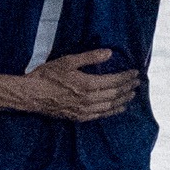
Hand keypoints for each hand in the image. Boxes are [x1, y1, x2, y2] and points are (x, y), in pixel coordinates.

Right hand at [13, 46, 137, 122]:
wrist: (31, 95)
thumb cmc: (47, 76)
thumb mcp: (68, 61)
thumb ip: (90, 57)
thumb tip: (109, 53)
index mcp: (87, 84)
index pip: (114, 81)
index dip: (126, 77)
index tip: (135, 72)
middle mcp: (88, 100)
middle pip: (114, 94)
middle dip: (127, 88)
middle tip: (137, 83)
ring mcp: (84, 111)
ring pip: (110, 107)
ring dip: (122, 101)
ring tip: (131, 95)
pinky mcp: (78, 117)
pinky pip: (100, 116)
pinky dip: (111, 112)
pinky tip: (117, 108)